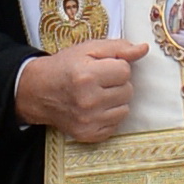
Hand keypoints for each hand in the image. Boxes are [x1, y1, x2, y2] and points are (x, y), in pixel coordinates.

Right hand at [15, 37, 149, 145]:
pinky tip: (95, 108)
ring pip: (125, 109)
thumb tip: (143, 49)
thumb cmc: (65, 66)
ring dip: (116, 100)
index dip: (116, 66)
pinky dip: (109, 115)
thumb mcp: (88, 49)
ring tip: (98, 94)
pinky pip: (116, 125)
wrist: (39, 91)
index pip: (125, 71)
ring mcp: (88, 121)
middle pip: (128, 91)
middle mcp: (88, 101)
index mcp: (87, 76)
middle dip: (117, 83)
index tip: (102, 67)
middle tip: (99, 80)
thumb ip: (118, 48)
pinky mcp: (88, 135)